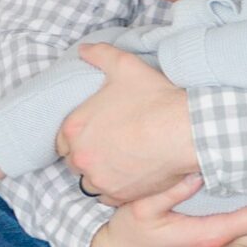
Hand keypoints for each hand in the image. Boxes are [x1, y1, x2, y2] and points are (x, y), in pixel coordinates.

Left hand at [57, 44, 199, 201]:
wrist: (184, 130)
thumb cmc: (153, 98)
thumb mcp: (123, 66)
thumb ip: (99, 54)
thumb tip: (84, 49)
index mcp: (74, 128)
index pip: (62, 139)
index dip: (77, 135)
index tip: (93, 132)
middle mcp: (81, 157)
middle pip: (74, 161)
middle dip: (87, 154)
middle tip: (108, 145)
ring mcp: (100, 179)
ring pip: (90, 182)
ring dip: (99, 173)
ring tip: (119, 161)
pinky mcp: (120, 196)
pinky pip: (108, 198)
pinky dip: (115, 189)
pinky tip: (129, 175)